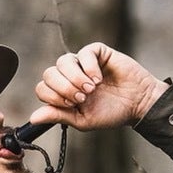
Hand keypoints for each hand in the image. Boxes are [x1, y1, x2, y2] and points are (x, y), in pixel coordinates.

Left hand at [28, 43, 166, 132]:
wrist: (138, 104)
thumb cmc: (112, 113)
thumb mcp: (83, 120)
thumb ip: (58, 116)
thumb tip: (34, 118)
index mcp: (63, 93)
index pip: (43, 88)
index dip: (53, 96)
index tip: (71, 104)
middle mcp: (69, 76)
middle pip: (49, 73)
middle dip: (63, 87)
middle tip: (82, 98)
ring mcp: (82, 63)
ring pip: (63, 61)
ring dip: (75, 77)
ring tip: (92, 89)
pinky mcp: (97, 52)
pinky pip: (83, 53)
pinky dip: (88, 66)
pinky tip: (98, 78)